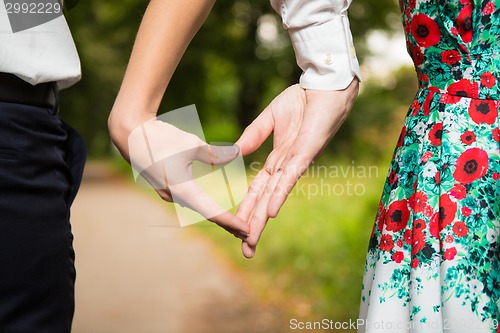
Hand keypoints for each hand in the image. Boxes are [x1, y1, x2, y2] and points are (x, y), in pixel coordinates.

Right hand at [109, 116, 248, 239]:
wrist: (130, 133)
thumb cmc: (160, 137)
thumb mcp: (191, 143)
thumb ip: (215, 153)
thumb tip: (237, 153)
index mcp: (182, 188)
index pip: (212, 211)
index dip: (231, 222)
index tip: (246, 231)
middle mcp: (174, 195)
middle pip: (205, 213)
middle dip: (226, 223)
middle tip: (246, 233)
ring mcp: (167, 192)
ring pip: (195, 207)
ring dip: (214, 214)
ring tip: (232, 222)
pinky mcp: (164, 186)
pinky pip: (186, 199)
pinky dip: (202, 205)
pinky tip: (209, 205)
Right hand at [236, 79, 358, 257]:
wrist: (324, 85)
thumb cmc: (302, 100)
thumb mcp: (269, 119)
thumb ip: (253, 136)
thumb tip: (234, 152)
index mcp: (278, 160)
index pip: (258, 190)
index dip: (247, 209)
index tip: (236, 228)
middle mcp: (286, 167)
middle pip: (266, 201)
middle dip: (255, 226)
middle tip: (246, 252)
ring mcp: (296, 162)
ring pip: (275, 196)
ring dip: (263, 219)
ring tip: (252, 240)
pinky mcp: (306, 153)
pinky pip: (290, 176)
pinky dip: (280, 194)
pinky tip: (272, 212)